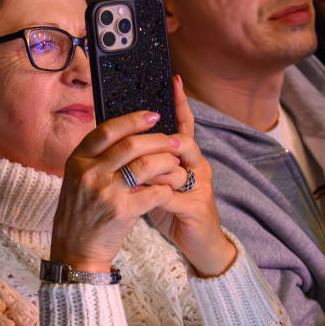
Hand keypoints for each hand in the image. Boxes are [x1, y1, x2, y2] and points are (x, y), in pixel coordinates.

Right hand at [51, 107, 188, 272]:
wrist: (75, 250)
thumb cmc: (82, 212)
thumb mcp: (78, 179)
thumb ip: (97, 159)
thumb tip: (128, 135)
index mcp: (77, 160)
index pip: (107, 130)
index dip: (133, 120)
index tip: (153, 115)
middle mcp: (89, 173)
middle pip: (131, 145)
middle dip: (159, 140)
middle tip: (175, 140)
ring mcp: (104, 192)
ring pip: (145, 165)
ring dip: (167, 162)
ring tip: (176, 164)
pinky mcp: (121, 211)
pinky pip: (153, 192)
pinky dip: (165, 188)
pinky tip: (169, 189)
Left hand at [140, 76, 234, 275]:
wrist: (201, 246)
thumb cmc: (175, 211)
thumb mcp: (159, 182)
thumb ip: (148, 163)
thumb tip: (123, 142)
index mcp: (188, 158)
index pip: (185, 124)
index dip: (180, 104)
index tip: (174, 79)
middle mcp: (197, 167)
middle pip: (181, 141)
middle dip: (156, 142)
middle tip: (134, 142)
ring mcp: (199, 186)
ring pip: (174, 167)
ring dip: (150, 171)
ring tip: (132, 176)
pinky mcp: (196, 207)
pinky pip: (171, 194)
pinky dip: (152, 195)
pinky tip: (138, 198)